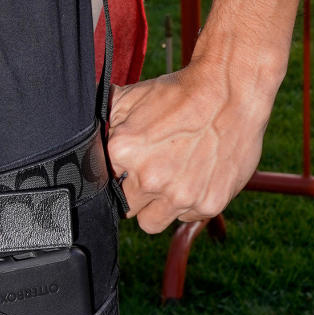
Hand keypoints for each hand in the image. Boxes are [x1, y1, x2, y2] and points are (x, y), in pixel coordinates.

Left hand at [106, 53, 274, 233]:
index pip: (103, 183)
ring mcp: (179, 195)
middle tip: (149, 173)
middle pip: (127, 208)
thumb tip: (84, 131)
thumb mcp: (131, 96)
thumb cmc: (179, 93)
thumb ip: (105, 121)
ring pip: (152, 222)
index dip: (115, 175)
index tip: (127, 167)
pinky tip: (195, 176)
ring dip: (157, 207)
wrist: (229, 92)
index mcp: (123, 151)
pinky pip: (187, 217)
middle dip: (134, 193)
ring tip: (170, 179)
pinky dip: (188, 203)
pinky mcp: (208, 205)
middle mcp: (149, 178)